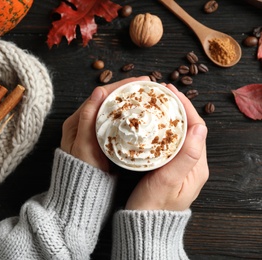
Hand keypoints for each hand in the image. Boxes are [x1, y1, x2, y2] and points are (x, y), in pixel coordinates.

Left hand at [60, 76, 149, 171]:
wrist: (81, 193)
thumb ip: (88, 118)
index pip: (100, 95)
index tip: (139, 81)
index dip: (120, 86)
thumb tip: (98, 90)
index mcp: (77, 120)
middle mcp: (85, 122)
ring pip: (114, 110)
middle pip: (108, 100)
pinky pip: (116, 122)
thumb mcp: (83, 145)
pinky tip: (141, 114)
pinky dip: (129, 116)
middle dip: (127, 91)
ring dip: (129, 101)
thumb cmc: (81, 171)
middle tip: (149, 85)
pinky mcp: (103, 140)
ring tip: (148, 95)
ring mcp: (94, 131)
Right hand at [125, 83, 208, 210]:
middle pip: (188, 128)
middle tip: (160, 92)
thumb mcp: (169, 181)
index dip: (185, 107)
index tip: (170, 92)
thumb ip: (186, 156)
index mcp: (197, 166)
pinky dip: (160, 128)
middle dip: (176, 107)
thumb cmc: (153, 206)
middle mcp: (191, 164)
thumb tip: (200, 127)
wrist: (143, 224)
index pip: (196, 128)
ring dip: (168, 116)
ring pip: (177, 133)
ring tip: (155, 102)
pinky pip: (168, 142)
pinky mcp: (167, 167)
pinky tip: (150, 122)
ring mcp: (179, 166)